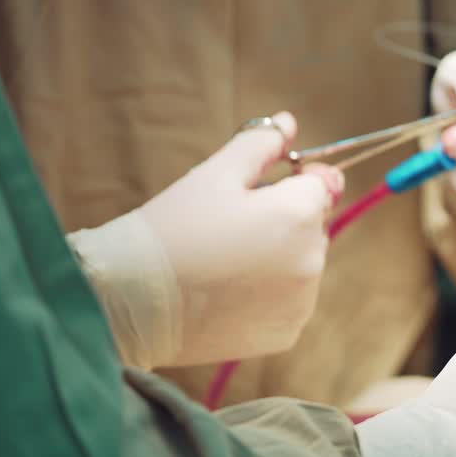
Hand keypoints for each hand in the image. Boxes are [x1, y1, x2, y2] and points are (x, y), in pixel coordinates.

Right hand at [137, 112, 343, 364]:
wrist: (131, 301)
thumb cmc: (170, 229)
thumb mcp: (214, 173)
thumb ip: (260, 143)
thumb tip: (287, 122)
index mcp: (299, 214)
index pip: (324, 184)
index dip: (294, 180)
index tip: (260, 188)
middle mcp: (312, 260)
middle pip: (313, 225)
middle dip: (285, 219)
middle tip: (229, 228)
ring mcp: (301, 302)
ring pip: (302, 264)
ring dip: (279, 257)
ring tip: (224, 261)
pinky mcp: (285, 334)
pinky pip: (289, 301)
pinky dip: (268, 295)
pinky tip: (227, 291)